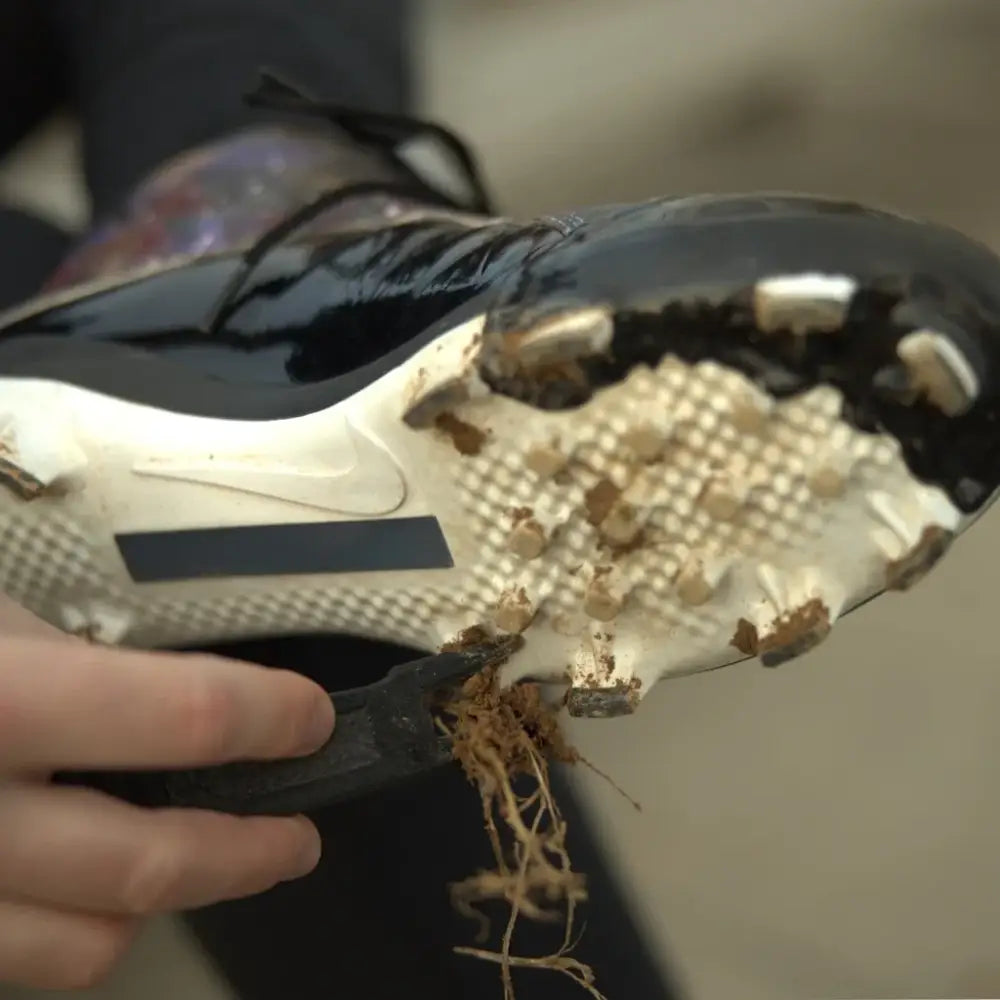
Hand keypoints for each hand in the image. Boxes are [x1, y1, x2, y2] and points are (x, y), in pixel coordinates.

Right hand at [0, 595, 334, 989]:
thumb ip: (78, 671)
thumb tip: (192, 712)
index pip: (179, 715)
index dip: (268, 716)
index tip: (309, 719)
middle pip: (149, 863)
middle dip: (250, 849)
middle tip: (295, 835)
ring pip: (87, 944)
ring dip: (158, 903)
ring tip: (196, 862)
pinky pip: (13, 964)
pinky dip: (67, 930)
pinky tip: (74, 886)